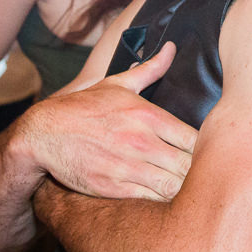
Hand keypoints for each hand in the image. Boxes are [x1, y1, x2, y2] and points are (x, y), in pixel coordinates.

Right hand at [17, 43, 196, 200]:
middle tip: (206, 179)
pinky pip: (150, 201)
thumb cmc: (83, 108)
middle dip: (201, 175)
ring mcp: (128, 166)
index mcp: (149, 116)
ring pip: (175, 186)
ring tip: (190, 193)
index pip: (197, 139)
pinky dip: (163, 203)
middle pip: (191, 166)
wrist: (42, 133)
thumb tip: (171, 48)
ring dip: (185, 192)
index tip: (208, 156)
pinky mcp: (113, 188)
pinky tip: (168, 202)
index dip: (208, 151)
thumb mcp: (116, 84)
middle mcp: (142, 141)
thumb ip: (149, 70)